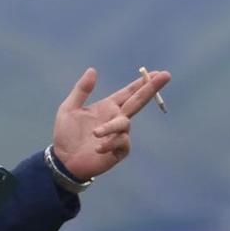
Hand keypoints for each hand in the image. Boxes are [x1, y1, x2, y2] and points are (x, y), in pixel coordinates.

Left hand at [52, 67, 170, 181]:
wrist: (63, 160)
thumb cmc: (66, 135)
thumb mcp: (68, 108)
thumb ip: (81, 90)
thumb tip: (93, 70)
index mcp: (108, 107)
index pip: (128, 92)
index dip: (142, 82)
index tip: (157, 72)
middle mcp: (116, 119)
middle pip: (138, 101)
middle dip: (151, 89)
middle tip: (166, 75)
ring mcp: (119, 135)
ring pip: (124, 124)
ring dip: (110, 127)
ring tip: (94, 134)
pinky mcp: (119, 151)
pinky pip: (122, 142)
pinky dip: (109, 143)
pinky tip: (97, 148)